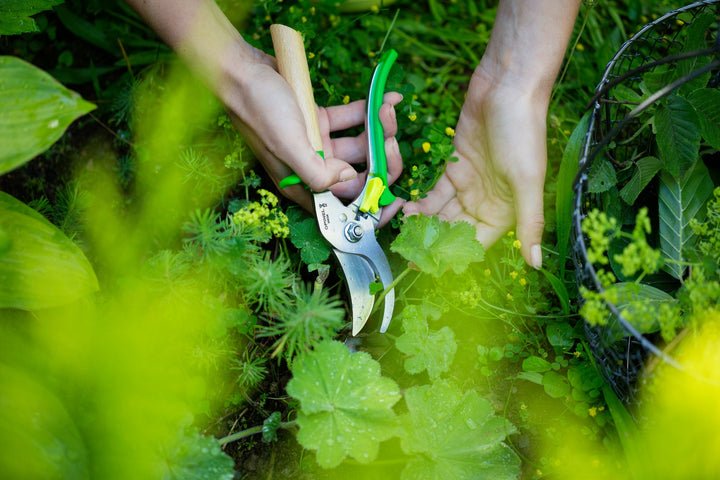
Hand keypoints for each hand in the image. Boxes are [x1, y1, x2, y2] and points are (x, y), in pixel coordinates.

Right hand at [222, 48, 403, 226]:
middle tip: (391, 139)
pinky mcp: (321, 120)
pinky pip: (353, 119)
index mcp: (302, 184)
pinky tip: (387, 96)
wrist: (241, 69)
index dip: (371, 206)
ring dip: (379, 129)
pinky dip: (371, 109)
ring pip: (360, 145)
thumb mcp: (288, 145)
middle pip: (359, 175)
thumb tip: (348, 178)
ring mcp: (319, 144)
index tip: (395, 200)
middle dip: (381, 159)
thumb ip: (317, 172)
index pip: (343, 205)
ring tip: (387, 108)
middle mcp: (312, 168)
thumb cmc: (259, 108)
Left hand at [403, 69, 545, 267]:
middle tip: (408, 251)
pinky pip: (435, 193)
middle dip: (432, 242)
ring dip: (424, 224)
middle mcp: (487, 203)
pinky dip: (421, 202)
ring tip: (405, 229)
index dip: (453, 257)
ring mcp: (469, 185)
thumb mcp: (528, 181)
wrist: (507, 87)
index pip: (476, 244)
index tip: (429, 265)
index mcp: (506, 212)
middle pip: (455, 232)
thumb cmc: (523, 133)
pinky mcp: (454, 167)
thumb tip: (536, 264)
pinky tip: (407, 208)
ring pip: (441, 215)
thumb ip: (530, 223)